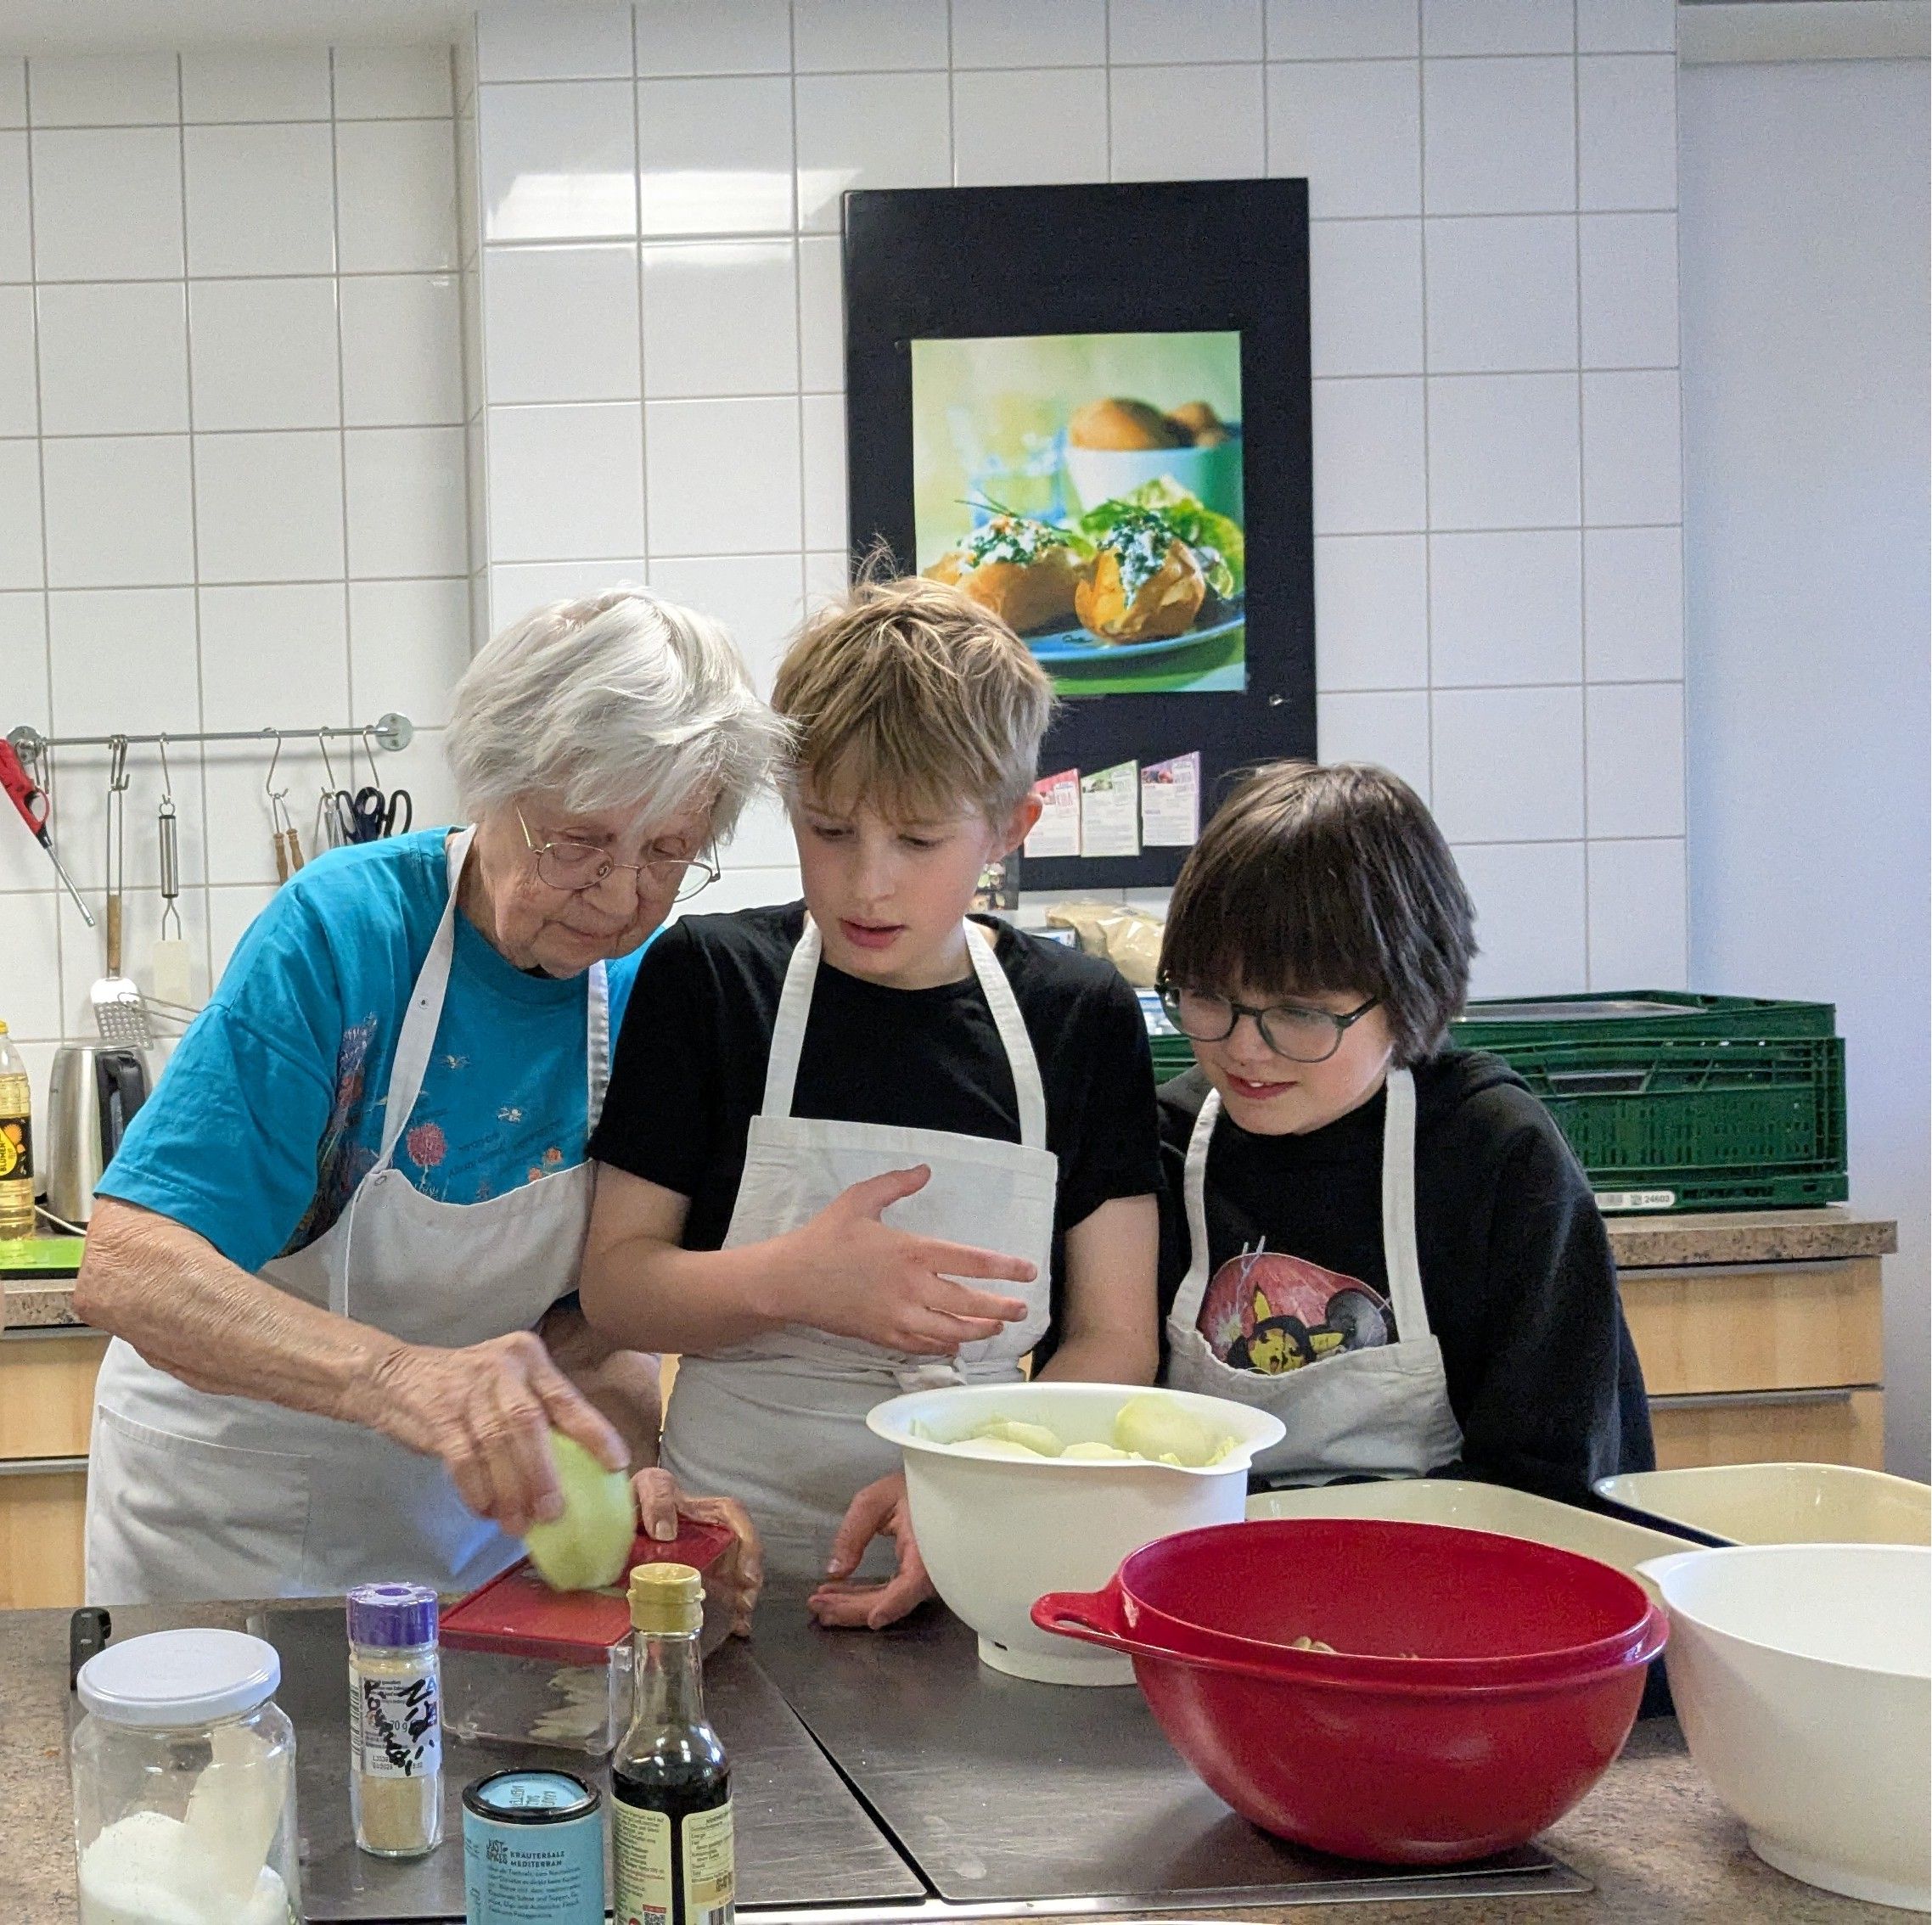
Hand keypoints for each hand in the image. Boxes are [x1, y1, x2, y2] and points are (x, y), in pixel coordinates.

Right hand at [367, 1331, 626, 1537]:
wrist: (394, 1376)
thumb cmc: (464, 1389)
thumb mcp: (505, 1384)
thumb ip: (536, 1415)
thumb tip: (574, 1472)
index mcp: (528, 1358)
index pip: (567, 1398)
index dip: (594, 1432)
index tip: (616, 1464)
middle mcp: (502, 1367)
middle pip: (529, 1424)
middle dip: (543, 1473)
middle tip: (553, 1513)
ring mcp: (467, 1389)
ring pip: (496, 1445)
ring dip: (509, 1491)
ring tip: (518, 1524)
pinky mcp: (438, 1413)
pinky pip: (463, 1458)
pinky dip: (477, 1490)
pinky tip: (485, 1511)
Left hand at [633, 1468, 763, 1637]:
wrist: (619, 1517)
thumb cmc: (640, 1497)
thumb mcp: (649, 1486)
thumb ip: (657, 1498)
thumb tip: (666, 1532)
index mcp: (706, 1510)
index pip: (735, 1517)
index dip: (748, 1543)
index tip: (746, 1573)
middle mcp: (714, 1534)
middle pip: (742, 1553)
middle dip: (750, 1579)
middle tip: (744, 1604)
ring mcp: (708, 1557)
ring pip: (735, 1575)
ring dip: (742, 1597)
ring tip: (740, 1621)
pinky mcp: (695, 1578)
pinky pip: (718, 1593)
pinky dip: (729, 1611)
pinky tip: (734, 1627)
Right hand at [782, 1166, 1034, 1354]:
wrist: (789, 1281)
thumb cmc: (825, 1238)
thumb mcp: (859, 1200)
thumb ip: (896, 1184)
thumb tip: (926, 1171)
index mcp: (913, 1252)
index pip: (973, 1262)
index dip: (1006, 1268)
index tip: (1029, 1270)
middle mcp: (913, 1288)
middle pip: (971, 1303)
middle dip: (1003, 1308)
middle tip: (1024, 1309)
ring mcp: (899, 1317)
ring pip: (953, 1331)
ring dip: (980, 1330)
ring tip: (997, 1327)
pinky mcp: (884, 1337)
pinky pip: (925, 1346)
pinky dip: (946, 1345)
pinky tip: (956, 1342)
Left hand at [807, 1474, 934, 1630]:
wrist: (934, 1485)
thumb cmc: (910, 1487)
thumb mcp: (875, 1500)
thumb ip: (853, 1534)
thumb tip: (836, 1571)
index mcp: (926, 1546)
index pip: (914, 1583)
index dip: (894, 1604)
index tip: (873, 1619)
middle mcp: (930, 1568)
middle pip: (893, 1599)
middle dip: (853, 1607)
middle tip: (817, 1604)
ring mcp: (924, 1576)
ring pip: (888, 1601)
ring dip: (853, 1605)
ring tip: (821, 1601)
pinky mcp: (914, 1577)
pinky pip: (890, 1593)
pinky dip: (864, 1596)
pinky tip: (839, 1593)